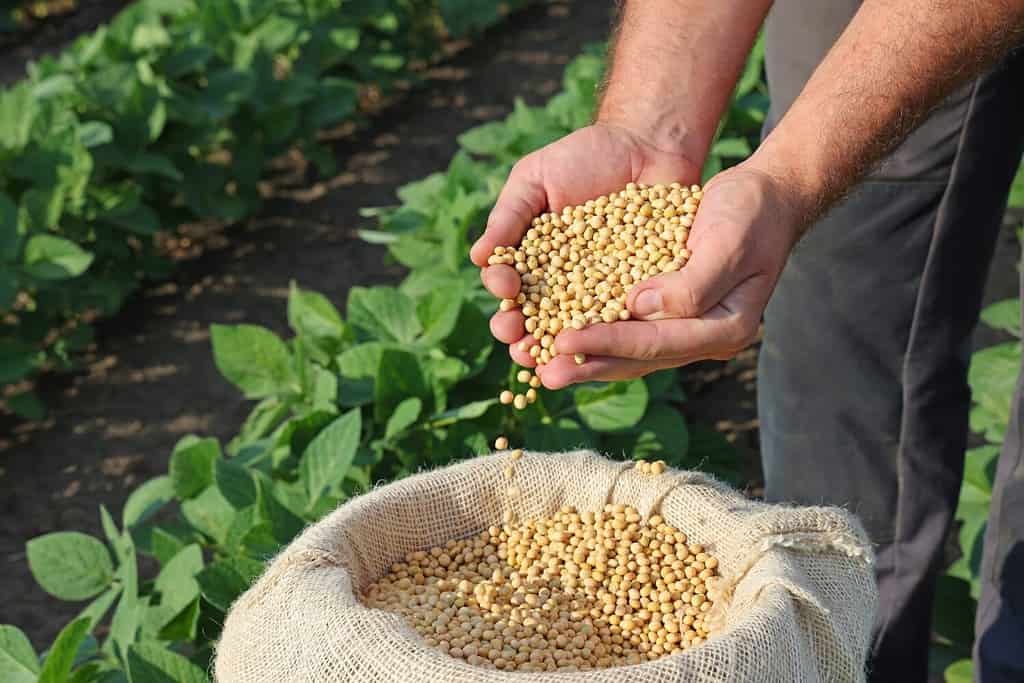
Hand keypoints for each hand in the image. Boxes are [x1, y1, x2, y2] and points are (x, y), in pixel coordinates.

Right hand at [469, 123, 700, 369]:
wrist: (647, 145)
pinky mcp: (639, 294)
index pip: (509, 288)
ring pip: (577, 331)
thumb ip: (509, 216)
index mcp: (531, 262)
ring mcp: (601, 293)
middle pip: (537, 321)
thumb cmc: (584, 157)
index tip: (506, 291)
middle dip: (525, 337)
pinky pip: (624, 319)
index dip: (504, 296)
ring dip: (562, 350)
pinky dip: (612, 336)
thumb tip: (478, 257)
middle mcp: (562, 285)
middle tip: (521, 345)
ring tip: (553, 361)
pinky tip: (604, 346)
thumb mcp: (536, 178)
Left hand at [539, 163, 806, 388]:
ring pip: (630, 351)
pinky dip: (595, 332)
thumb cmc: (752, 214)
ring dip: (586, 358)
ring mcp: (688, 328)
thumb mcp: (729, 241)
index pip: (658, 341)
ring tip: (541, 366)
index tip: (564, 342)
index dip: (609, 343)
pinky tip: (559, 335)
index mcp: (726, 328)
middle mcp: (705, 337)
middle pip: (640, 358)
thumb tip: (640, 308)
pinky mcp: (670, 312)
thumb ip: (691, 284)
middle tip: (544, 374)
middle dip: (588, 364)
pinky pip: (628, 329)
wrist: (765, 197)